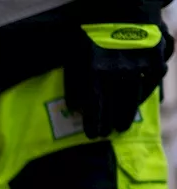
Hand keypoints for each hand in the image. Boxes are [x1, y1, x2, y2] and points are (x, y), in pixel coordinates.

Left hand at [65, 23, 171, 139]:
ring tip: (122, 126)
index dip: (94, 124)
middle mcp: (118, 70)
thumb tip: (78, 110)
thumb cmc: (90, 33)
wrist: (118, 6)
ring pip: (133, 97)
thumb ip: (74, 84)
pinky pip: (152, 81)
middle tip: (107, 134)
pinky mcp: (155, 56)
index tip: (93, 136)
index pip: (94, 107)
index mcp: (94, 71)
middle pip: (114, 106)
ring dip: (127, 114)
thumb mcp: (74, 57)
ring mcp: (139, 64)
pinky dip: (145, 94)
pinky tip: (137, 103)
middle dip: (110, 123)